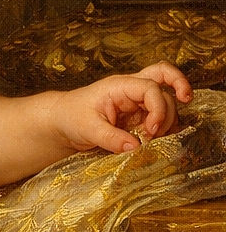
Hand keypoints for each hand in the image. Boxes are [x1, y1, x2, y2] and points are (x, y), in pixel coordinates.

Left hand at [50, 62, 192, 154]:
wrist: (62, 122)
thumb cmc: (71, 117)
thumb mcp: (87, 128)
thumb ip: (111, 138)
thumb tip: (135, 147)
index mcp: (118, 86)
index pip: (150, 87)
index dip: (158, 108)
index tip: (151, 130)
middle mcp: (130, 89)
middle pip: (164, 84)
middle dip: (169, 110)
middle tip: (155, 133)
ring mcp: (136, 101)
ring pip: (166, 100)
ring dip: (167, 121)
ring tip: (150, 139)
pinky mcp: (138, 114)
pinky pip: (160, 115)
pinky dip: (164, 126)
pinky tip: (155, 139)